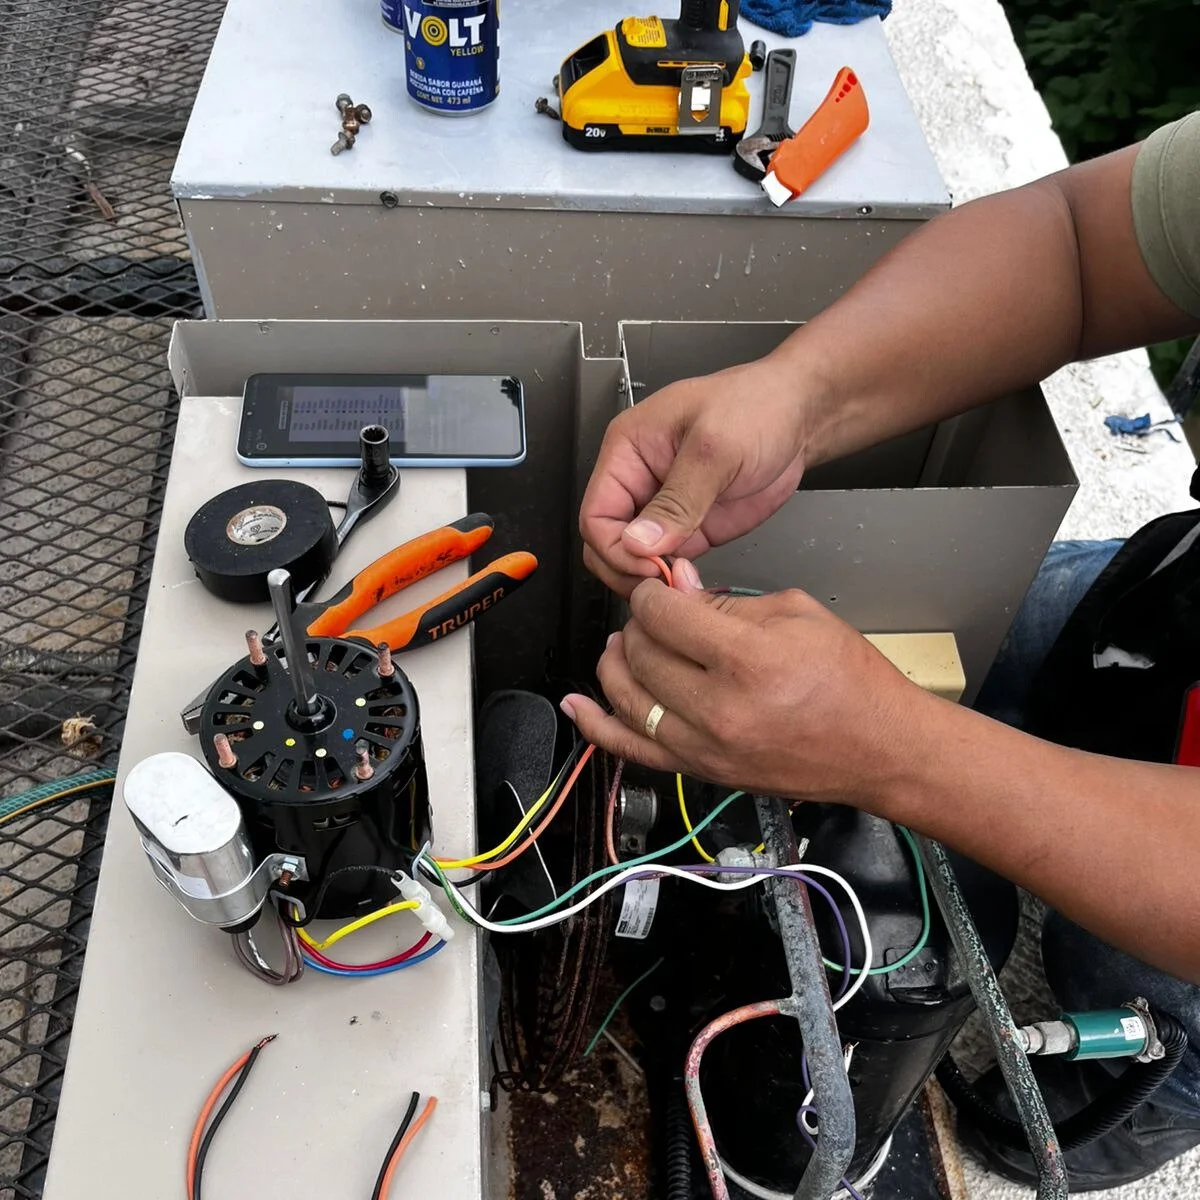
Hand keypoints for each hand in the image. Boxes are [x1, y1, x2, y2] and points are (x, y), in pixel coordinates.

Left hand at [560, 576, 931, 806]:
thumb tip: (676, 584)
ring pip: (627, 697)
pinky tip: (578, 705)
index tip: (659, 588)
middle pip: (641, 653)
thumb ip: (725, 599)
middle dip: (639, 624)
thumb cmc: (851, 683)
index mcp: (748, 660)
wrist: (880, 748)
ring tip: (624, 644)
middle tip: (655, 614)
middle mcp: (720, 709)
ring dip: (617, 663)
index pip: (664, 615)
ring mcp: (706, 747)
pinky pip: (632, 749)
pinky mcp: (701, 771)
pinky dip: (598, 726)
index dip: (653, 593)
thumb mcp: (797, 614)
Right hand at [579, 357, 814, 595]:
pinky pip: (666, 563)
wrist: (800, 416)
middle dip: (626, 568)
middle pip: (606, 542)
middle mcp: (639, 481)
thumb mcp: (714, 448)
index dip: (615, 547)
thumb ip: (676, 499)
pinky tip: (691, 582)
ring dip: (650, 579)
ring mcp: (664, 508)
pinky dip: (673, 580)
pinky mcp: (691, 528)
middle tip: (661, 582)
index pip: (596, 514)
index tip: (648, 563)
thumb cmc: (757, 406)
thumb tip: (639, 542)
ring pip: (633, 559)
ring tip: (680, 583)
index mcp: (628, 450)